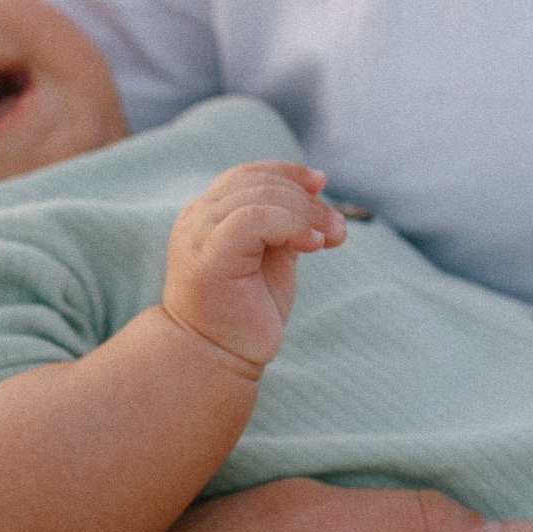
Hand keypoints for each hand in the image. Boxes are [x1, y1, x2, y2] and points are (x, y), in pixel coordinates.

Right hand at [161, 161, 342, 376]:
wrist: (217, 359)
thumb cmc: (245, 314)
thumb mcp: (271, 256)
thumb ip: (283, 221)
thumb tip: (316, 183)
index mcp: (206, 216)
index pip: (245, 174)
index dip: (285, 172)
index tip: (320, 183)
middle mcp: (196, 220)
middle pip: (256, 182)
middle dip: (305, 199)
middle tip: (337, 230)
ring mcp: (198, 237)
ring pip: (258, 197)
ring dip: (304, 213)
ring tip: (328, 240)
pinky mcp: (210, 257)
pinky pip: (254, 219)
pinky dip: (291, 224)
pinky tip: (311, 246)